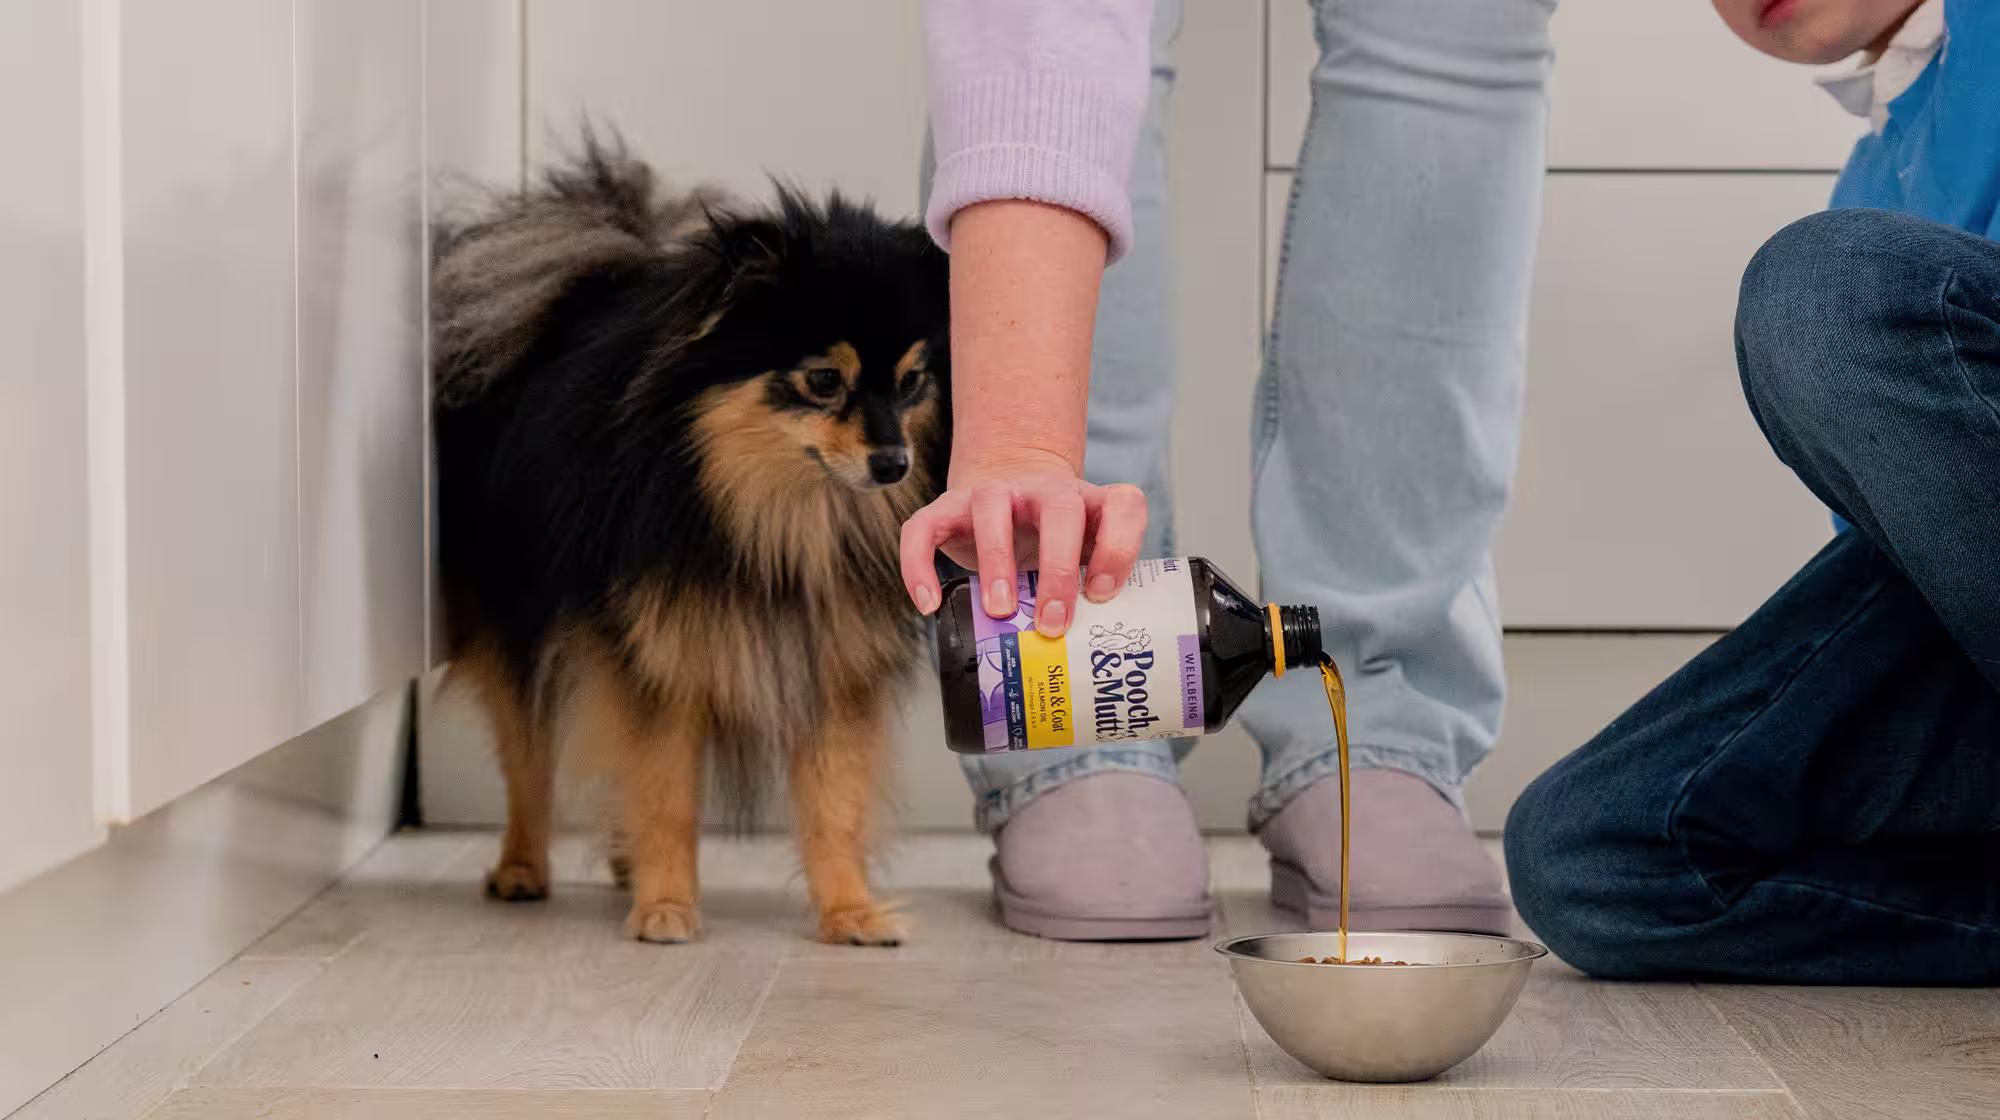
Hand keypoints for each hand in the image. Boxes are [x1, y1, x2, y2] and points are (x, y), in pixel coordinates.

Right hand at [900, 448, 1145, 637]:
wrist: (1011, 495)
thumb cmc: (1053, 544)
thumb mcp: (1080, 559)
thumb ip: (1090, 592)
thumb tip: (1089, 660)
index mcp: (1090, 504)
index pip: (1123, 506)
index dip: (1119, 548)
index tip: (1103, 594)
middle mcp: (1045, 490)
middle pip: (1060, 510)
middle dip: (1059, 567)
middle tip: (1051, 623)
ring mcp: (995, 493)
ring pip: (991, 508)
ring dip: (997, 560)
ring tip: (998, 611)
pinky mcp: (948, 507)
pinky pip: (924, 528)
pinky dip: (920, 565)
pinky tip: (929, 604)